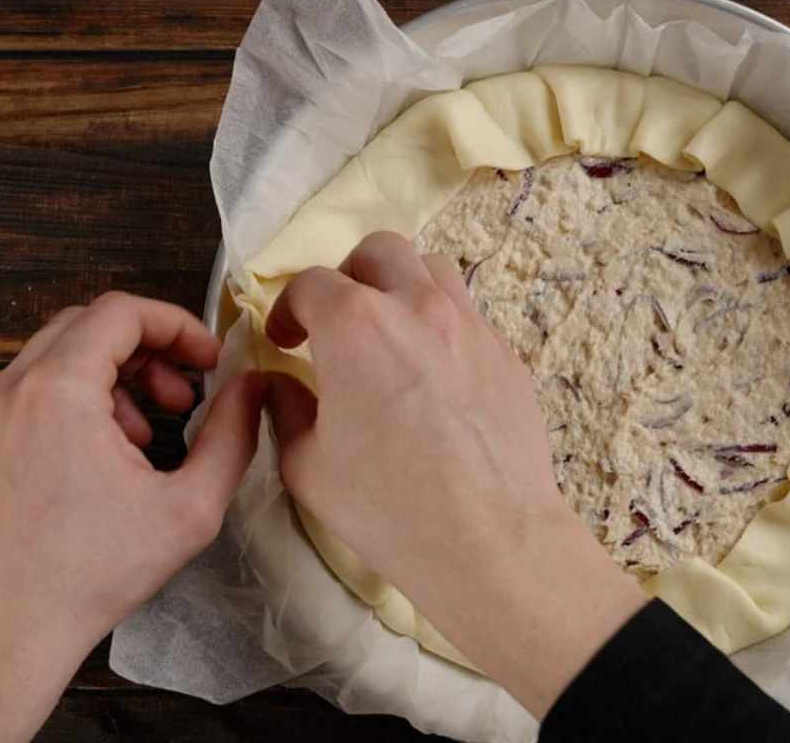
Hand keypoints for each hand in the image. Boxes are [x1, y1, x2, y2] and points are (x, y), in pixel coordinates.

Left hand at [0, 293, 263, 741]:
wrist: (3, 632)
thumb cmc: (89, 577)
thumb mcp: (189, 507)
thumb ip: (233, 436)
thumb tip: (255, 388)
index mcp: (58, 394)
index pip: (120, 312)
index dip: (176, 324)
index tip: (207, 358)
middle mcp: (7, 393)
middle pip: (87, 327)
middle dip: (148, 351)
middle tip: (185, 393)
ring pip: (56, 360)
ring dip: (112, 380)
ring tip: (147, 434)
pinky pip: (30, 395)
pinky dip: (74, 403)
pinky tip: (103, 455)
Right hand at [265, 232, 645, 717]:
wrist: (490, 537)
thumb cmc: (388, 505)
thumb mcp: (306, 464)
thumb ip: (286, 408)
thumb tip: (281, 383)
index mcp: (356, 324)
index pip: (311, 283)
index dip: (288, 309)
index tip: (285, 342)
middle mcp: (418, 307)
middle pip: (380, 251)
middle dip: (350, 277)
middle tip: (338, 324)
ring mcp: (472, 327)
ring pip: (434, 271)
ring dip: (403, 289)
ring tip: (391, 337)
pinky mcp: (507, 356)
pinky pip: (469, 318)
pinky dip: (442, 328)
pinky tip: (435, 379)